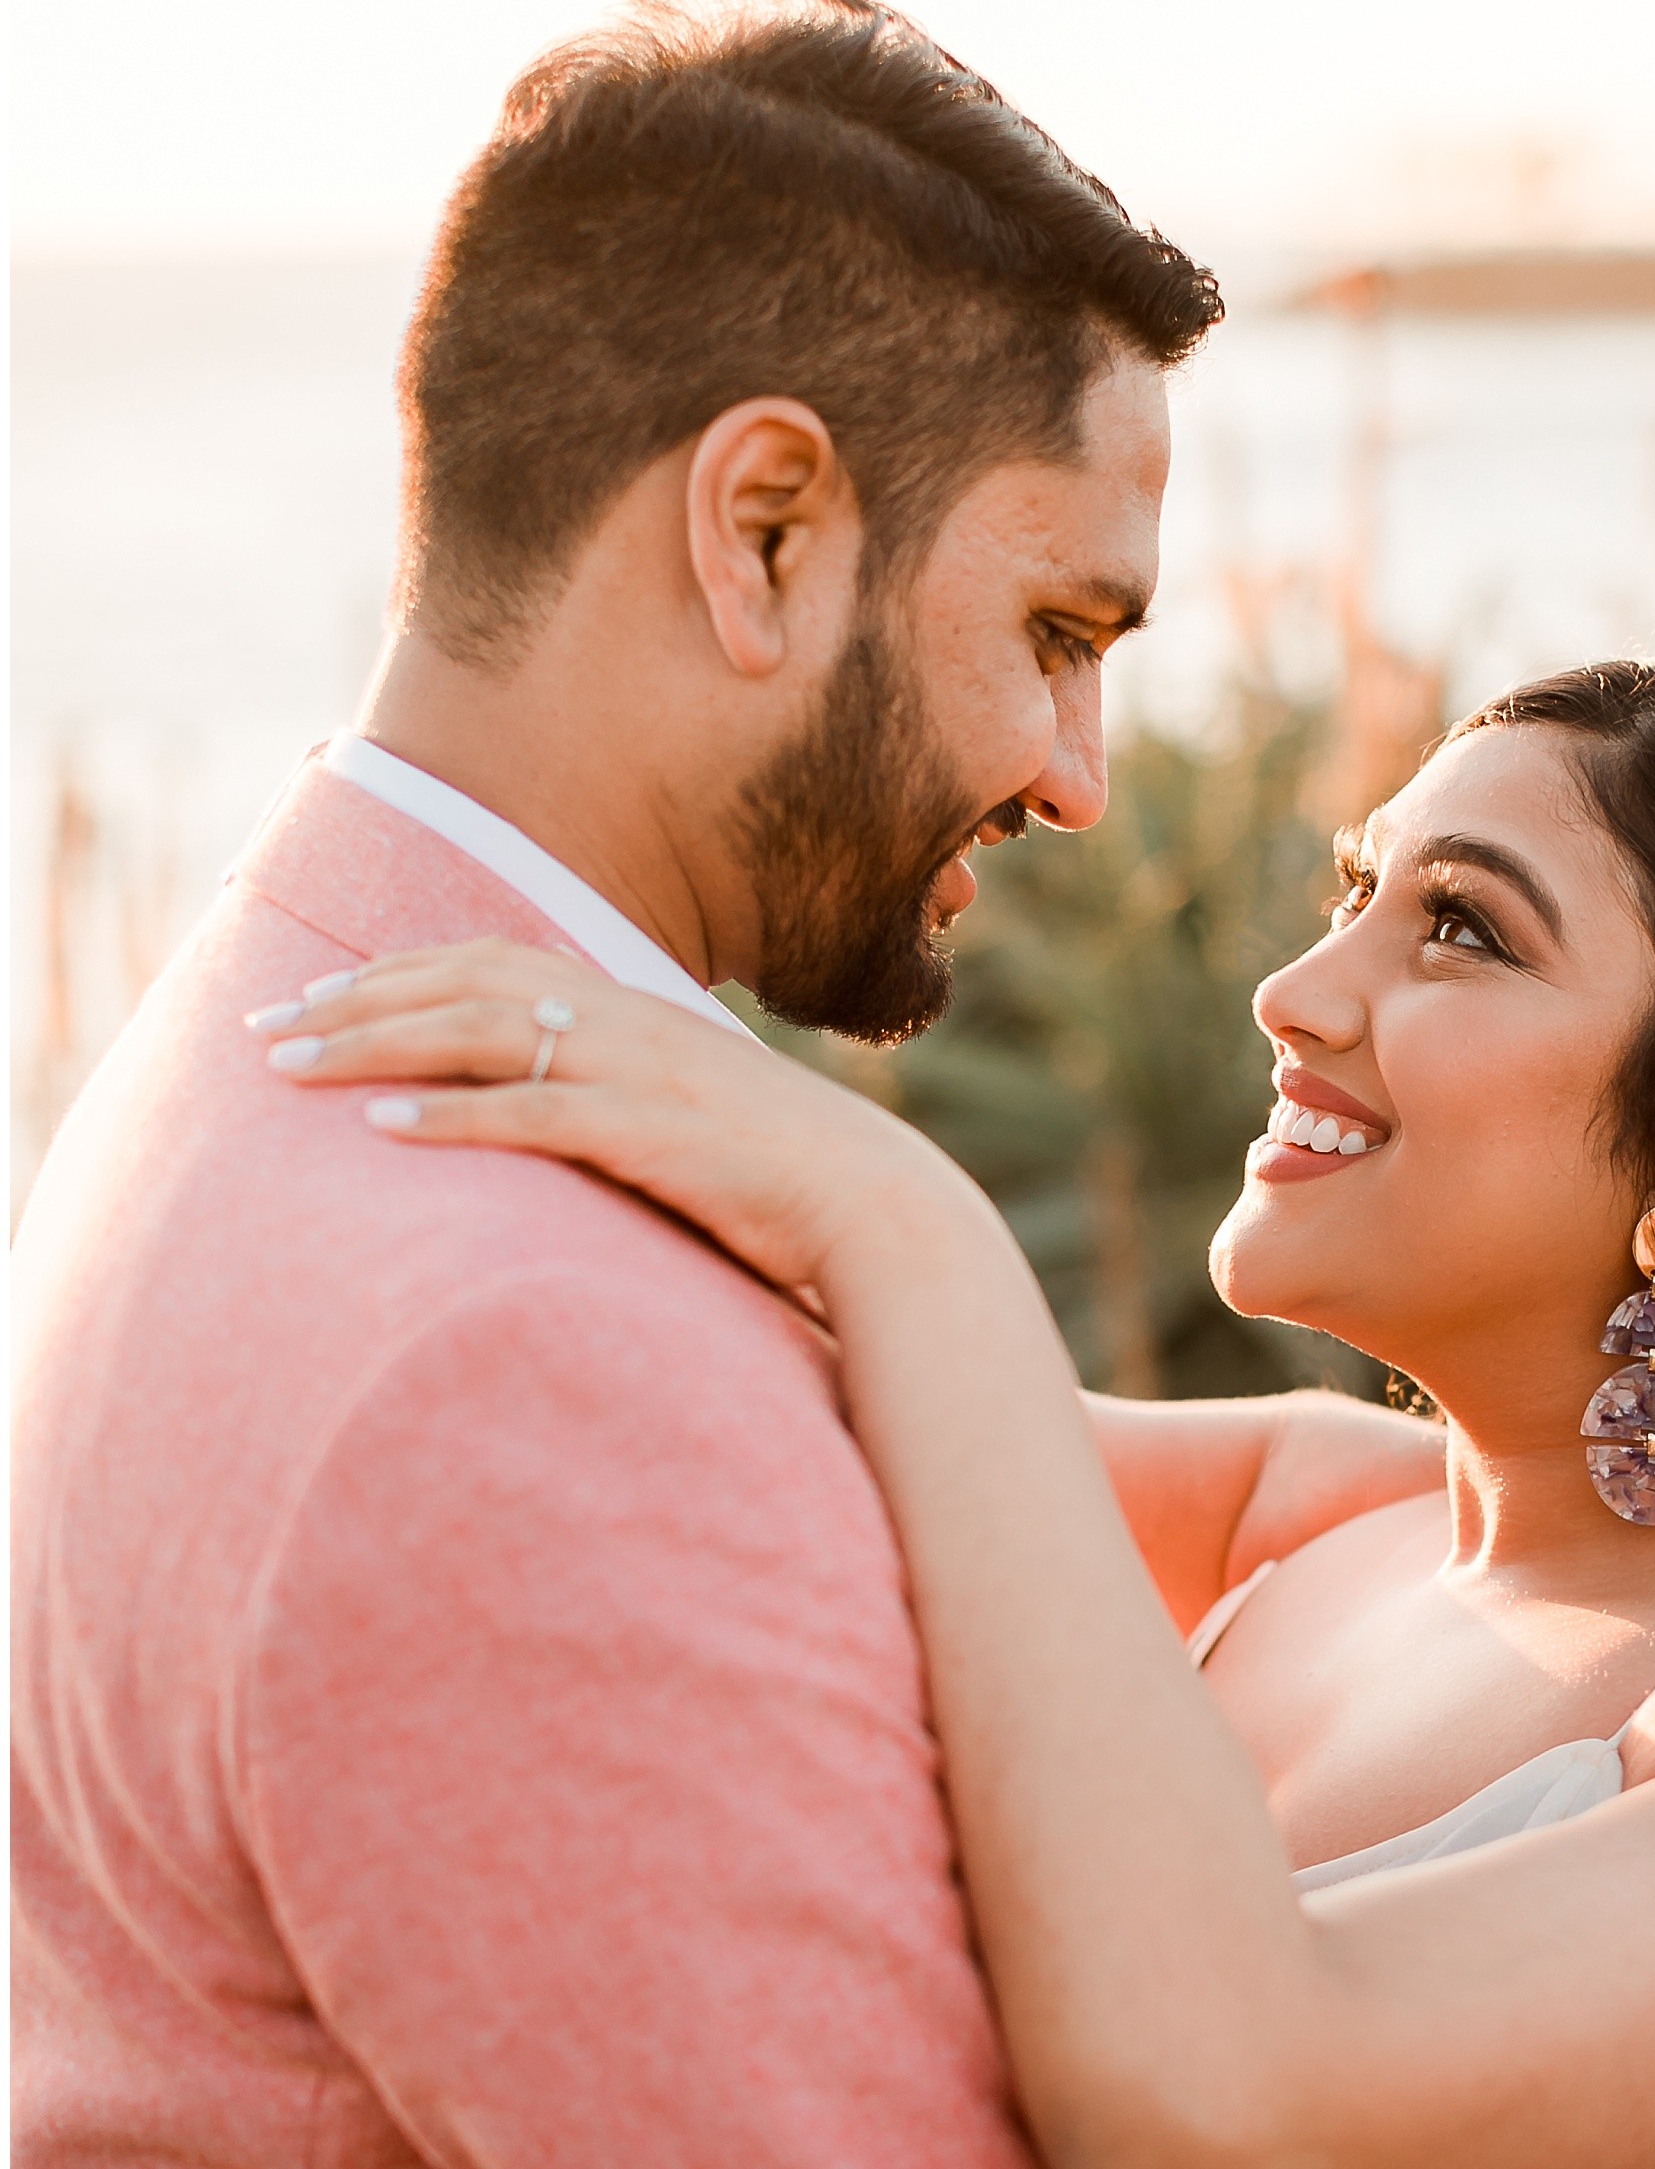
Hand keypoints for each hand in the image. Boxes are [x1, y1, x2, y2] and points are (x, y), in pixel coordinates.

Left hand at [246, 937, 972, 1304]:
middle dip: (357, 1001)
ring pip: (479, 1034)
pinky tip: (382, 1127)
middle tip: (268, 1028)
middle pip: (464, 984)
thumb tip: (545, 1101)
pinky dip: (449, 1117)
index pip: (489, 962)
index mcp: (629, 1005)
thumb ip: (615, 1089)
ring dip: (375, 1048)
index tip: (316, 997)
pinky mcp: (648, 1133)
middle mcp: (623, 1019)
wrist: (872, 1206)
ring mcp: (635, 1071)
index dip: (396, 973)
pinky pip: (530, 1115)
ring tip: (292, 1070)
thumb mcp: (685, 1109)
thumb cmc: (776, 1175)